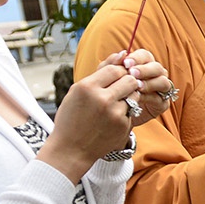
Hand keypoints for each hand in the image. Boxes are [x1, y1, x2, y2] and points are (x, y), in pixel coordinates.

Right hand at [42, 62, 141, 179]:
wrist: (71, 149)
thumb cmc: (72, 117)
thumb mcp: (77, 92)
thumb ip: (99, 74)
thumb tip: (121, 54)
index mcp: (87, 87)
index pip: (114, 69)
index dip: (119, 70)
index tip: (118, 75)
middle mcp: (102, 99)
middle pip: (129, 80)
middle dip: (128, 81)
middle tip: (121, 88)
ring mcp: (114, 113)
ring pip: (133, 95)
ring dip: (129, 95)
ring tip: (116, 102)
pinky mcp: (123, 126)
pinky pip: (132, 111)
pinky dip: (126, 112)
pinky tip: (112, 119)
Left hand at [105, 49, 175, 125]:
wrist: (113, 115)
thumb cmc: (112, 92)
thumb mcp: (108, 77)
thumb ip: (112, 65)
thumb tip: (122, 53)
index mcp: (144, 64)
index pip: (145, 55)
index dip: (137, 58)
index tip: (126, 63)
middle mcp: (155, 75)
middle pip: (157, 67)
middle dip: (145, 70)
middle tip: (132, 73)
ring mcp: (161, 89)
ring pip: (163, 82)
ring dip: (150, 83)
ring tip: (137, 86)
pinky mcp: (162, 103)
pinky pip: (160, 98)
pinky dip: (149, 97)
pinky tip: (138, 98)